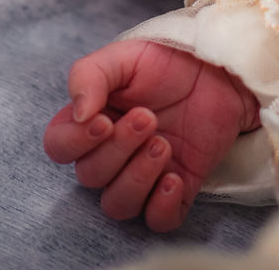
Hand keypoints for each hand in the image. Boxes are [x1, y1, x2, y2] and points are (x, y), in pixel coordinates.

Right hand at [43, 40, 260, 230]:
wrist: (219, 69)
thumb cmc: (167, 61)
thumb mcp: (123, 57)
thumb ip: (88, 76)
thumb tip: (78, 114)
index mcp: (90, 122)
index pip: (59, 148)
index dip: (75, 142)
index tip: (104, 120)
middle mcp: (111, 153)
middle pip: (90, 177)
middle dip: (118, 149)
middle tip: (148, 118)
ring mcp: (143, 174)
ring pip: (117, 205)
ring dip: (137, 178)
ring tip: (163, 144)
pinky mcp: (177, 188)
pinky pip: (158, 221)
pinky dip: (161, 207)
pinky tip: (174, 178)